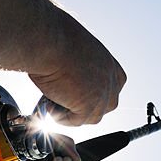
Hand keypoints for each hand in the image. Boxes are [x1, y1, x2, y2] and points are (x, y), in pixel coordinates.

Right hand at [28, 9, 125, 125]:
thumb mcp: (77, 52)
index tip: (78, 94)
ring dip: (71, 112)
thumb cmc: (56, 38)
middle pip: (103, 107)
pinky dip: (60, 116)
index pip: (112, 89)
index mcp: (110, 66)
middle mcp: (111, 82)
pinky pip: (75, 121)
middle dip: (84, 107)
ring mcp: (102, 97)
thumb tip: (71, 82)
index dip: (95, 95)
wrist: (49, 40)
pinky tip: (48, 103)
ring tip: (52, 97)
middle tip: (62, 97)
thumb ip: (82, 70)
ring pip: (90, 117)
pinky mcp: (89, 107)